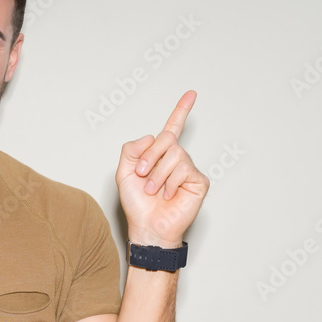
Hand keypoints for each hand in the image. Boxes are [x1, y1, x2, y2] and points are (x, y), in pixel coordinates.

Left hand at [116, 91, 209, 246]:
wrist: (147, 227)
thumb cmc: (137, 204)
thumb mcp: (124, 172)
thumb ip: (131, 149)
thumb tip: (152, 137)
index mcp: (160, 154)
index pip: (173, 127)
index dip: (181, 110)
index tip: (192, 93)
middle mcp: (177, 158)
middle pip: (167, 138)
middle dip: (150, 156)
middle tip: (143, 174)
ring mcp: (188, 169)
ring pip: (174, 154)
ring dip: (158, 174)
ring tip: (153, 191)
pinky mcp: (198, 181)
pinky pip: (184, 169)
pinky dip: (170, 183)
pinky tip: (168, 195)